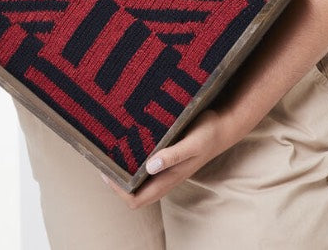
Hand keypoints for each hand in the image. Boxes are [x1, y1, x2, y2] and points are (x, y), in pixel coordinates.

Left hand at [99, 108, 233, 207]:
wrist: (224, 127)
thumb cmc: (207, 134)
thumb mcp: (191, 143)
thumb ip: (172, 155)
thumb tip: (149, 167)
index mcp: (169, 179)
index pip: (137, 199)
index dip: (118, 191)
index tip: (104, 171)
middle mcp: (165, 178)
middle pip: (135, 194)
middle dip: (116, 183)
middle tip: (102, 160)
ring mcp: (167, 170)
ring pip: (140, 181)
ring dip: (124, 172)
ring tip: (110, 152)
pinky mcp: (168, 159)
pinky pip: (146, 168)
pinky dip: (134, 162)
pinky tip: (128, 143)